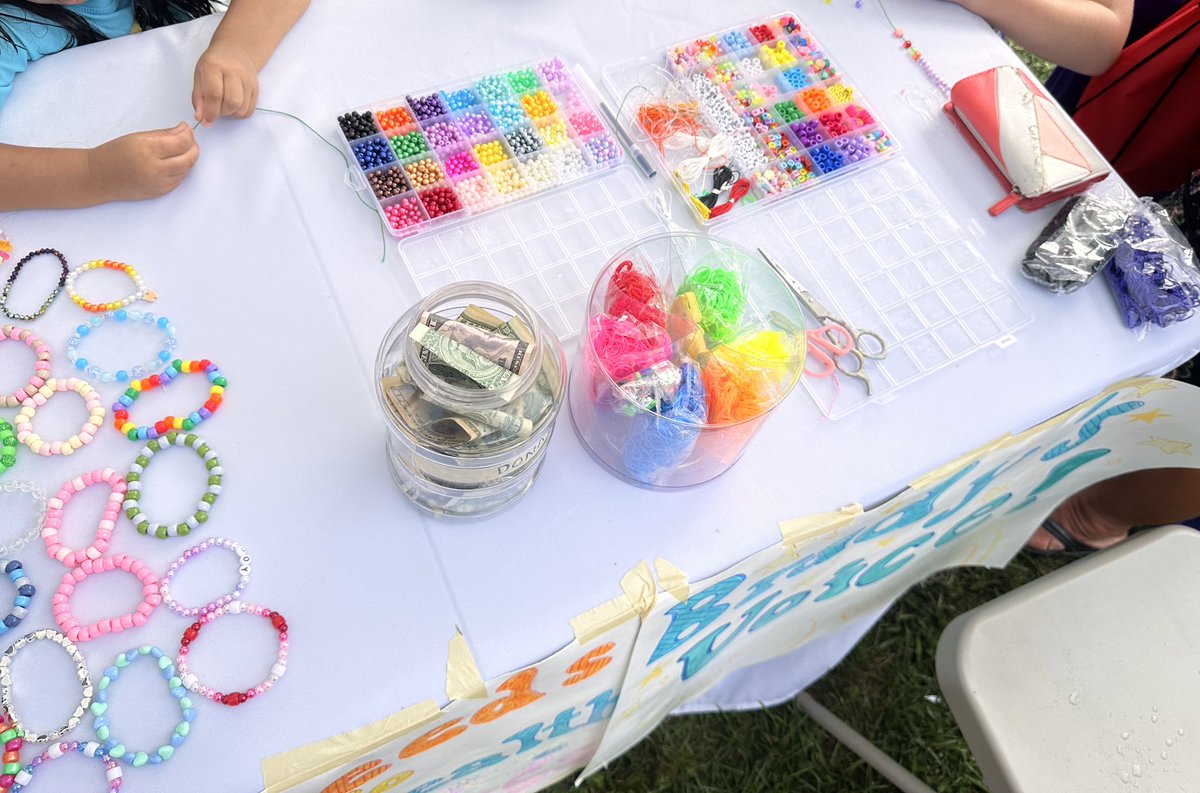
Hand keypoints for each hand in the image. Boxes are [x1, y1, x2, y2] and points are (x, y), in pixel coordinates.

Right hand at [85, 123, 199, 202]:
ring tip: (179, 149)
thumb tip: (184, 130)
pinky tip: (172, 162)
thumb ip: (164, 134)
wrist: (99, 177)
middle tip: (188, 139)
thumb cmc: (114, 154)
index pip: (181, 142)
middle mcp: (156, 169)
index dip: (188, 134)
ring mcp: (160, 183)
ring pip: (187, 169)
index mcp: (148, 150)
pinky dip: (180, 169)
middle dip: (193, 147)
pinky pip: (180, 179)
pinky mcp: (161, 192)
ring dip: (188, 158)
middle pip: (189, 158)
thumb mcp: (137, 137)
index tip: (186, 128)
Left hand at [192, 39, 258, 126]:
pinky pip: (249, 110)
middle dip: (221, 112)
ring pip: (242, 108)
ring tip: (223, 106)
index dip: (210, 111)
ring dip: (231, 114)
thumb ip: (198, 97)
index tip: (206, 120)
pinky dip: (239, 113)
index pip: (214, 94)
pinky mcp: (256, 88)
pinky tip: (233, 106)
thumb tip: (201, 118)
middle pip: (232, 102)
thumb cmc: (213, 63)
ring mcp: (248, 80)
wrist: (236, 50)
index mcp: (214, 66)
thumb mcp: (199, 75)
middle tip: (215, 108)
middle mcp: (234, 72)